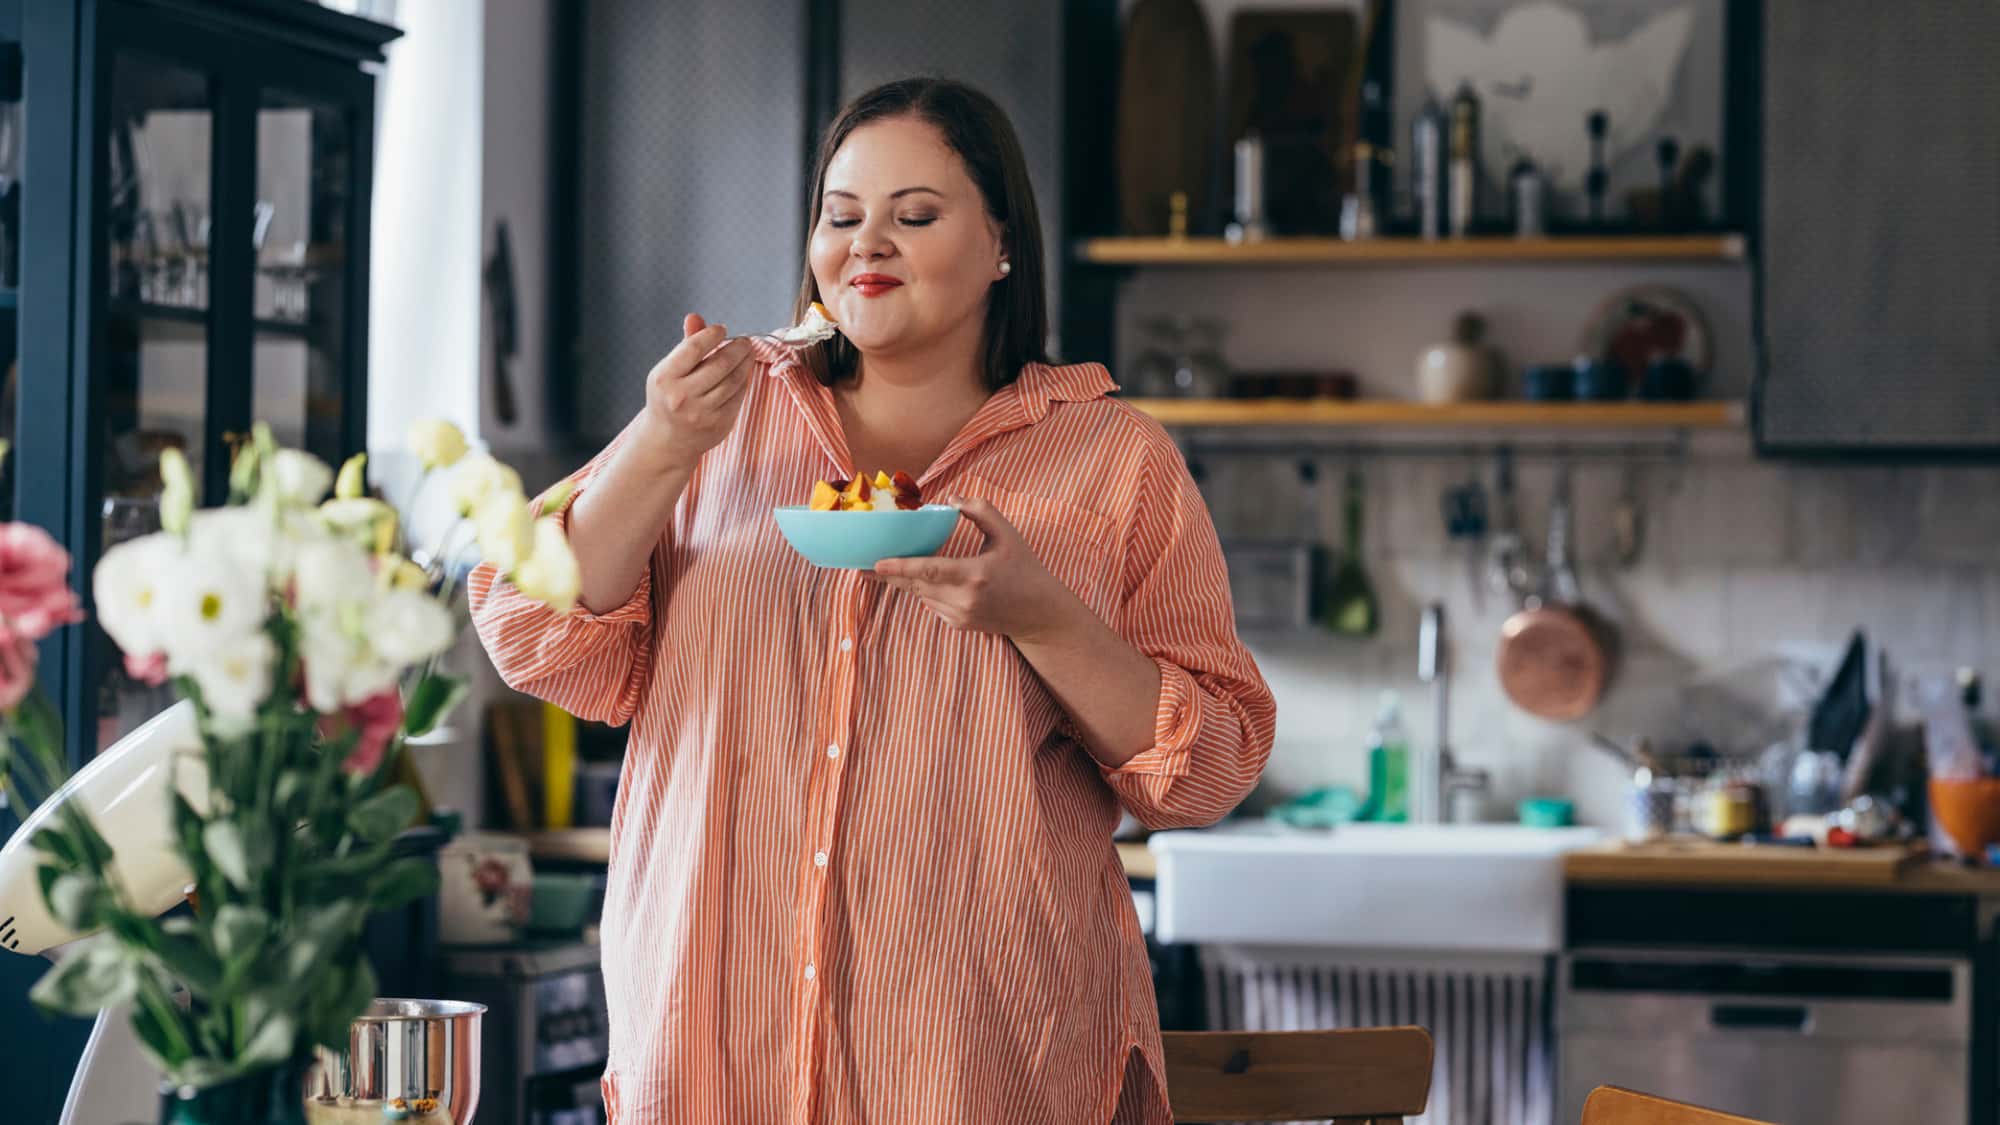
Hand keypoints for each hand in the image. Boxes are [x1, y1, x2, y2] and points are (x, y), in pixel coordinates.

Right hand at [634, 313, 754, 473]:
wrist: (668, 441)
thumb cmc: (669, 396)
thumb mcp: (669, 370)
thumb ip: (686, 344)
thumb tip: (695, 316)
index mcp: (664, 378)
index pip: (693, 348)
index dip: (712, 335)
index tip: (722, 329)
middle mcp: (681, 397)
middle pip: (720, 364)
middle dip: (738, 348)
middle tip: (745, 341)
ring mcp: (701, 413)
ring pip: (733, 380)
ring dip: (745, 363)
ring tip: (747, 353)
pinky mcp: (719, 424)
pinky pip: (739, 396)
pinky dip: (744, 381)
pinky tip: (743, 373)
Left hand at [872, 498, 1084, 644]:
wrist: (1039, 613)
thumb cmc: (1025, 569)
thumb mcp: (1008, 534)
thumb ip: (981, 511)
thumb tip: (951, 500)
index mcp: (974, 576)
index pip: (929, 571)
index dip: (900, 567)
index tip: (875, 563)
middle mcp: (963, 600)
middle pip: (915, 585)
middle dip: (888, 574)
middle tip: (860, 565)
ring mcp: (959, 616)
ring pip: (920, 595)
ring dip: (906, 580)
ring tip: (883, 567)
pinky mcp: (957, 624)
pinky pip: (930, 603)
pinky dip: (924, 590)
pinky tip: (924, 579)